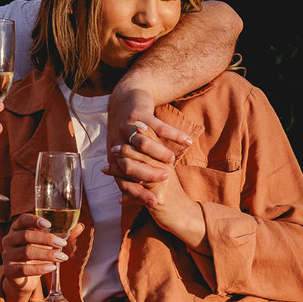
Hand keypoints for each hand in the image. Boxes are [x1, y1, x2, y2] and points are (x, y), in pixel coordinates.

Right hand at [0, 213, 84, 301]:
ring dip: (46, 255)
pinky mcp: (9, 271)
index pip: (22, 220)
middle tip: (62, 244)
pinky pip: (24, 269)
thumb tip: (80, 226)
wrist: (22, 278)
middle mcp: (9, 240)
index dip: (34, 220)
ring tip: (62, 258)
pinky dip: (40, 269)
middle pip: (26, 236)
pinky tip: (52, 268)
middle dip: (46, 239)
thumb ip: (62, 235)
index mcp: (17, 229)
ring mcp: (7, 256)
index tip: (49, 224)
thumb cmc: (36, 255)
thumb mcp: (47, 244)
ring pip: (26, 252)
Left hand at [105, 87, 191, 206]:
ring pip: (144, 146)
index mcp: (114, 156)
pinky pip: (159, 127)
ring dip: (159, 154)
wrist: (126, 98)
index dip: (137, 192)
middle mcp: (118, 142)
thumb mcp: (121, 154)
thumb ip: (124, 176)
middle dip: (148, 175)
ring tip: (172, 161)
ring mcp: (129, 129)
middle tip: (165, 180)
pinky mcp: (141, 115)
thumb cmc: (126, 134)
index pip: (124, 179)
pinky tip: (188, 141)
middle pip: (131, 165)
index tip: (155, 202)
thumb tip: (123, 201)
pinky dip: (174, 135)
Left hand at [108, 123, 203, 247]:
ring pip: (136, 168)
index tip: (130, 128)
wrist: (184, 215)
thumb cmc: (172, 196)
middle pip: (144, 152)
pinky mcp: (156, 196)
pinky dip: (122, 188)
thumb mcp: (165, 176)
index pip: (153, 142)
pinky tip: (115, 193)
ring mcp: (160, 181)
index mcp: (166, 161)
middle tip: (113, 148)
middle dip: (126, 149)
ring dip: (119, 168)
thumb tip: (139, 154)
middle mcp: (164, 168)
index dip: (142, 133)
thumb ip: (154, 164)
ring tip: (106, 168)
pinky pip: (134, 189)